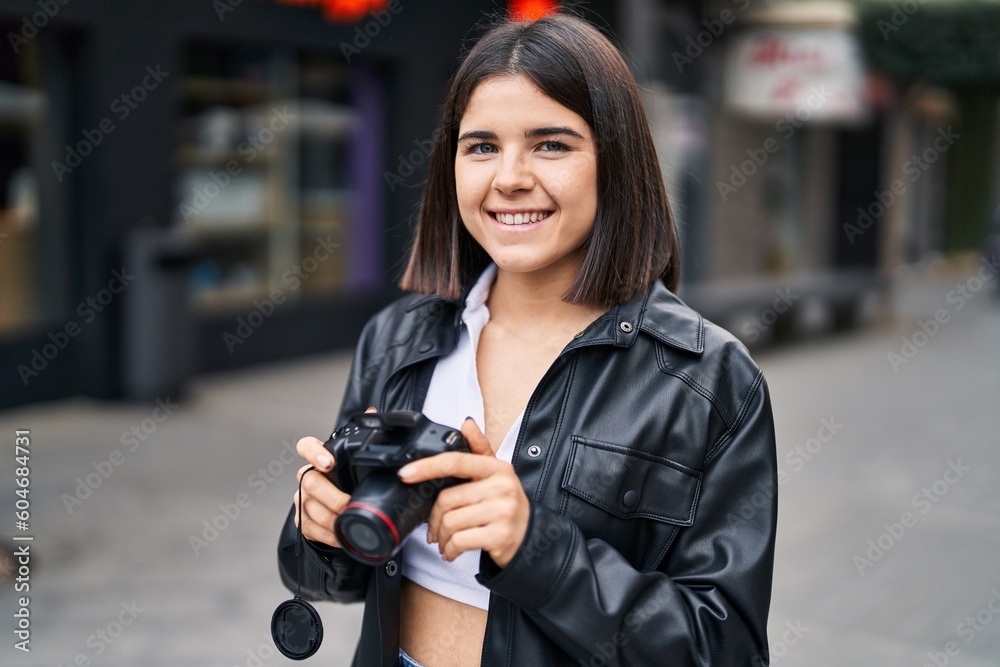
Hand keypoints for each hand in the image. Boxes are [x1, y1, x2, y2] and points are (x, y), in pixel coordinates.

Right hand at [292, 407, 375, 547]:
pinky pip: (309, 528)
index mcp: (320, 459)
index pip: (305, 446)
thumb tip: (371, 412)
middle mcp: (307, 477)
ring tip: (348, 523)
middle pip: (309, 481)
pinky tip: (341, 537)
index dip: (313, 453)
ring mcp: (301, 499)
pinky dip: (327, 535)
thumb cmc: (353, 483)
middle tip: (349, 504)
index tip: (328, 463)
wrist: (345, 513)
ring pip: (309, 507)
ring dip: (331, 518)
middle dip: (331, 496)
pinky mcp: (302, 521)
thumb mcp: (362, 463)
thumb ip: (365, 437)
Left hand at [397, 418, 529, 567]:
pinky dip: (450, 550)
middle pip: (448, 499)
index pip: (456, 462)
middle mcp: (501, 487)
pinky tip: (452, 551)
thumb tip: (466, 423)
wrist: (530, 537)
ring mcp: (502, 512)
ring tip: (445, 540)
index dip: (427, 467)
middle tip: (435, 528)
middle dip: (435, 519)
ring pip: (451, 522)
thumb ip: (479, 448)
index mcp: (497, 468)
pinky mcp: (499, 535)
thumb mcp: (497, 474)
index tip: (406, 473)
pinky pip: (460, 541)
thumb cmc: (507, 504)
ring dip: (442, 537)